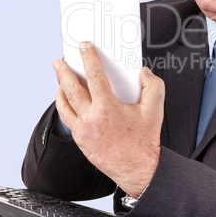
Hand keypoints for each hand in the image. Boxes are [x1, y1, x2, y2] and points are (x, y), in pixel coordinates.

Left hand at [53, 41, 163, 197]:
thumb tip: (144, 74)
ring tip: (60, 80)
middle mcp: (91, 119)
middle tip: (61, 61)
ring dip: (60, 89)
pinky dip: (64, 107)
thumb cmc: (144, 142)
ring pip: (63, 106)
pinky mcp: (80, 141)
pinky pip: (67, 120)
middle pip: (70, 89)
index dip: (88, 58)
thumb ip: (153, 86)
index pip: (94, 76)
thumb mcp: (155, 110)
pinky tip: (68, 102)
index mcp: (108, 109)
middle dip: (63, 72)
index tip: (84, 47)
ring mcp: (83, 131)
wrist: (138, 169)